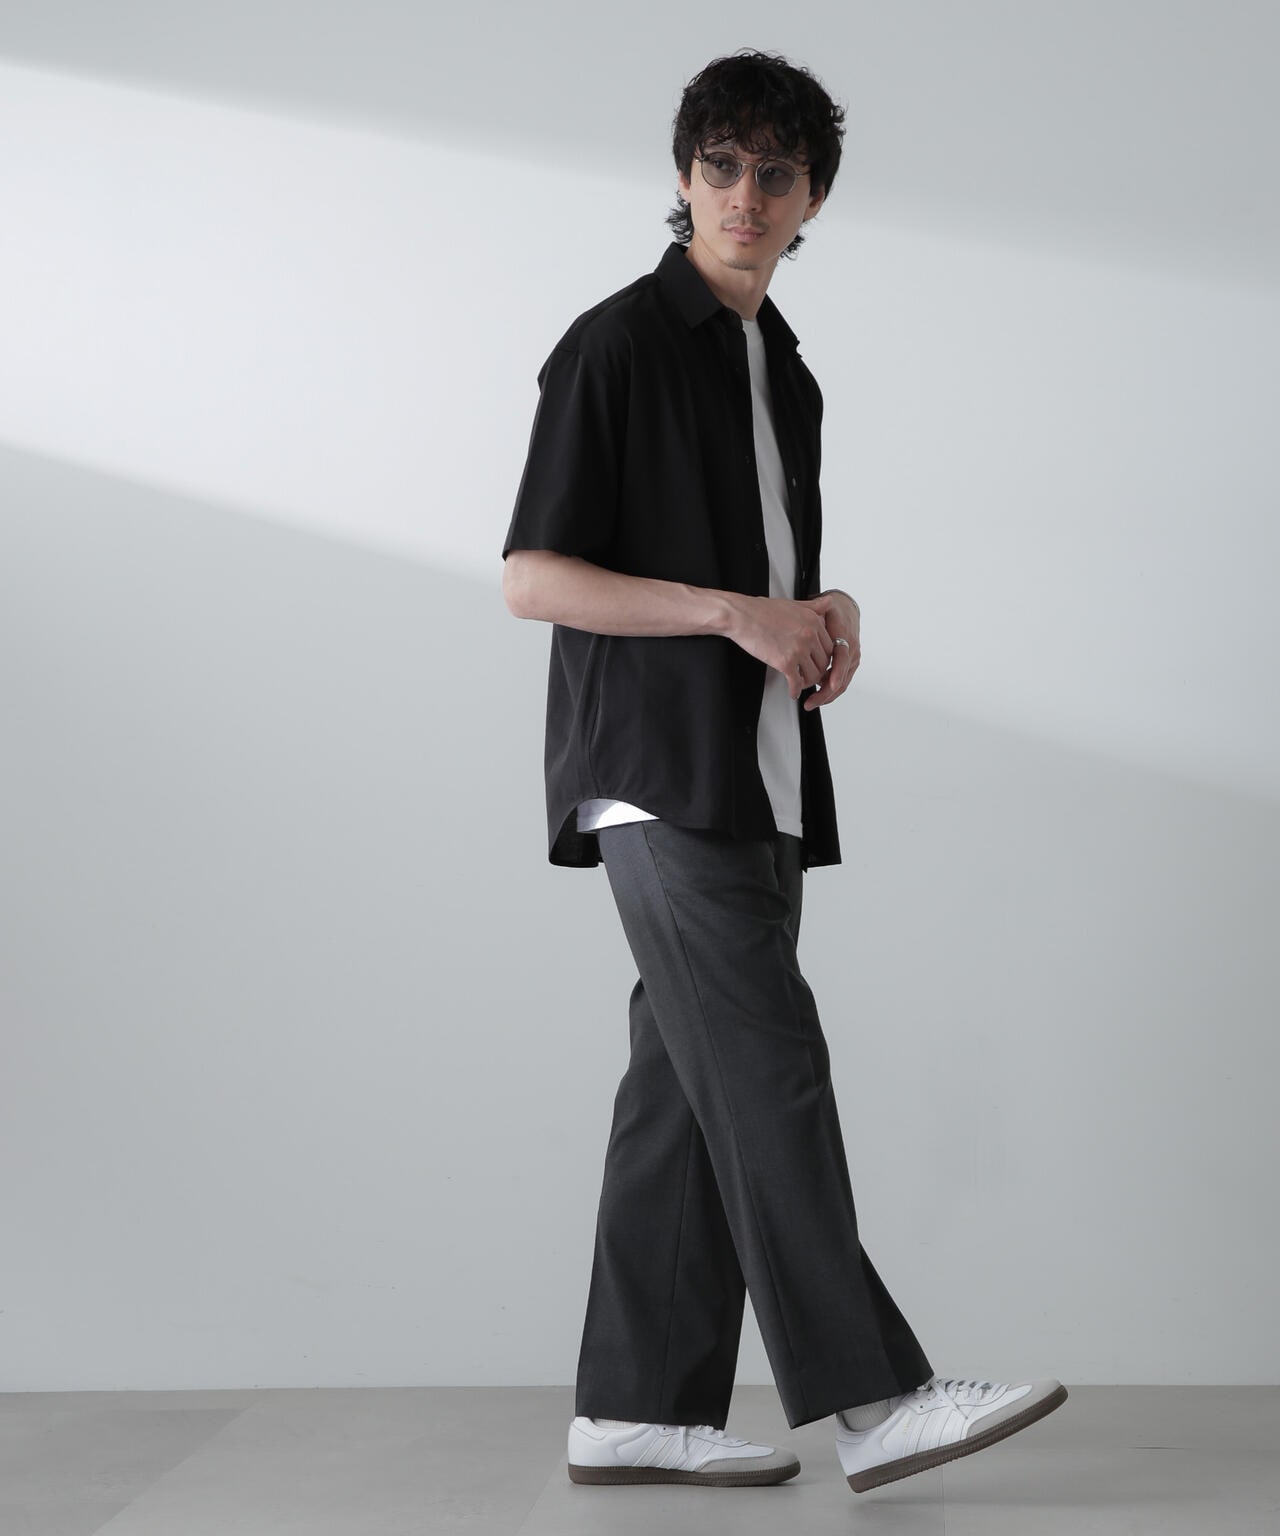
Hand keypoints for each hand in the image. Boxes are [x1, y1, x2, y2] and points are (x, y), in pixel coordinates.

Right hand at [724, 594, 833, 699]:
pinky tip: (792, 691)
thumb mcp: (794, 603)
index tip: (818, 662)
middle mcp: (809, 635)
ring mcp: (798, 649)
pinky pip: (797, 682)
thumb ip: (814, 606)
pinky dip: (795, 690)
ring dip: (808, 682)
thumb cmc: (761, 610)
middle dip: (818, 670)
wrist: (741, 616)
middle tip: (811, 675)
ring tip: (801, 683)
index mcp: (814, 620)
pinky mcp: (785, 662)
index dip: (824, 657)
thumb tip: (829, 602)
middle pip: (824, 662)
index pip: (830, 646)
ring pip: (814, 674)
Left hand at [800, 590, 859, 709]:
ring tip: (811, 703)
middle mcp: (852, 652)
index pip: (842, 660)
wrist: (845, 611)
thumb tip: (813, 621)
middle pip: (842, 678)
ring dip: (826, 695)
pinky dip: (828, 691)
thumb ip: (818, 617)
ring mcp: (852, 660)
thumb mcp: (824, 612)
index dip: (836, 674)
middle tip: (810, 702)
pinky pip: (840, 682)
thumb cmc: (832, 612)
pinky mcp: (849, 666)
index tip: (829, 685)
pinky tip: (816, 696)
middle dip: (826, 693)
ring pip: (841, 684)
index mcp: (846, 639)